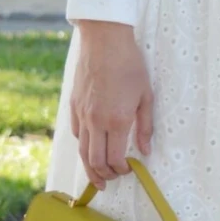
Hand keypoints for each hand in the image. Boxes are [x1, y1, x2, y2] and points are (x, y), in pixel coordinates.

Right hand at [69, 20, 153, 186]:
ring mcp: (82, 114)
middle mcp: (96, 121)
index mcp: (116, 121)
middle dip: (105, 176)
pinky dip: (83, 146)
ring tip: (97, 177)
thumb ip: (145, 126)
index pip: (115, 159)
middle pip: (95, 162)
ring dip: (90, 168)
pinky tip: (90, 148)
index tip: (130, 169)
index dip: (122, 170)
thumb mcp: (146, 95)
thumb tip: (145, 151)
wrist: (104, 40)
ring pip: (81, 151)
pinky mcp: (74, 106)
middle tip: (113, 179)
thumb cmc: (130, 65)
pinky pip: (76, 133)